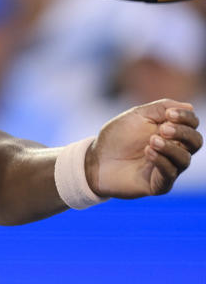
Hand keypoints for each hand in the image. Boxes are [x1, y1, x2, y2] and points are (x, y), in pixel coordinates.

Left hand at [87, 99, 201, 197]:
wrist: (96, 160)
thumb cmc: (117, 137)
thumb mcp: (137, 116)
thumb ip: (161, 108)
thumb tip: (189, 107)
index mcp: (171, 132)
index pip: (191, 124)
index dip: (186, 118)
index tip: (169, 114)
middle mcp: (174, 150)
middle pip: (195, 142)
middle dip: (183, 133)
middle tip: (164, 129)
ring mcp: (168, 167)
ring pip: (184, 159)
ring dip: (171, 148)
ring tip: (152, 141)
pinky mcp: (159, 184)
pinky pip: (170, 174)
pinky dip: (161, 161)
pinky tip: (148, 152)